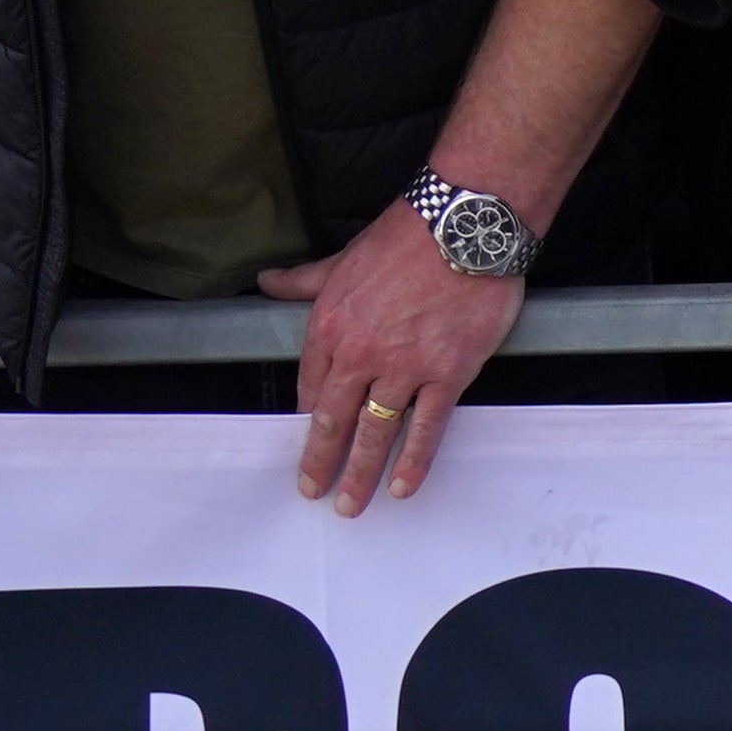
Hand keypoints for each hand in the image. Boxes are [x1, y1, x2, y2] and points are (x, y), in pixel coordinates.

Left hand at [261, 195, 522, 510]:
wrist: (464, 226)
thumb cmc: (406, 235)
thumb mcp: (343, 259)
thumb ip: (304, 280)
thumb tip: (267, 281)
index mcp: (330, 325)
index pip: (312, 386)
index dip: (309, 422)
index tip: (308, 446)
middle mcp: (362, 352)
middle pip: (335, 420)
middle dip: (321, 462)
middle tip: (313, 492)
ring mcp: (406, 366)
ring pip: (376, 431)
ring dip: (362, 473)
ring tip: (352, 504)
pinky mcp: (448, 372)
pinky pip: (427, 426)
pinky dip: (414, 460)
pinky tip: (404, 485)